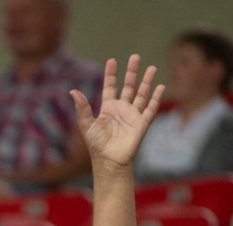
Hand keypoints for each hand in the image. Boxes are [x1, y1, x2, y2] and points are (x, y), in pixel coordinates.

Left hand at [71, 54, 164, 170]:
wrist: (109, 161)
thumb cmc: (97, 146)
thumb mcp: (86, 125)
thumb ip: (82, 108)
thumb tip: (72, 91)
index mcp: (108, 108)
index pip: (110, 87)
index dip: (111, 74)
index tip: (112, 61)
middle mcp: (122, 109)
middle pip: (128, 86)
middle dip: (132, 72)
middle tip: (135, 56)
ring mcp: (133, 116)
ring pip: (142, 94)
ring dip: (146, 81)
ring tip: (151, 68)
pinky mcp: (142, 123)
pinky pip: (150, 108)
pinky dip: (155, 98)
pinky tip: (160, 87)